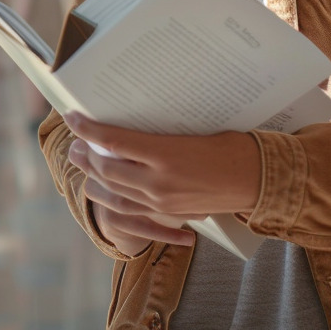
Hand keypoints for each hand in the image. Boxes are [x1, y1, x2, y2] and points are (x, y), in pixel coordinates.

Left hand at [65, 114, 261, 251]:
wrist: (259, 179)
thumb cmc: (231, 145)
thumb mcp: (190, 130)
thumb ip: (156, 134)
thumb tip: (125, 124)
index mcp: (165, 154)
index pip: (113, 141)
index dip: (87, 129)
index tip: (71, 117)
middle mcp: (159, 182)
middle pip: (107, 169)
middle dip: (85, 154)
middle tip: (74, 141)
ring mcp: (163, 202)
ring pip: (114, 193)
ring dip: (93, 177)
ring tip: (83, 162)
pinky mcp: (170, 214)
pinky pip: (131, 209)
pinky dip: (113, 196)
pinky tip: (106, 187)